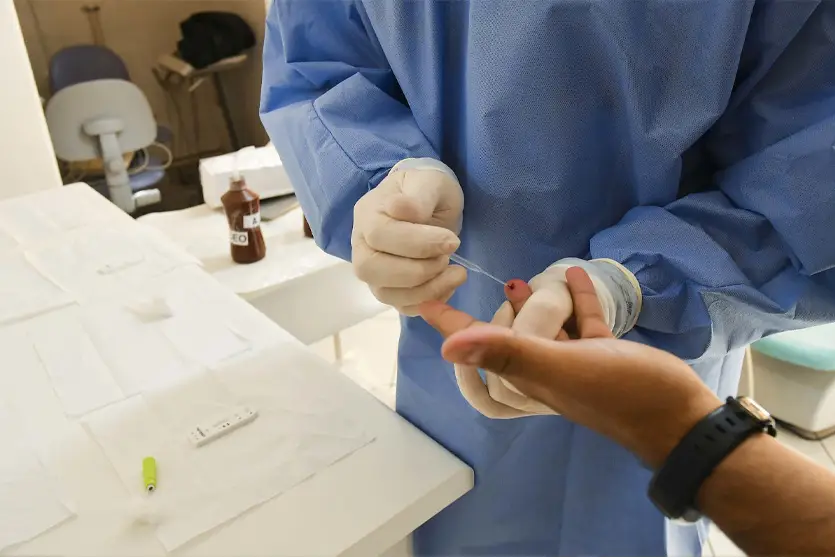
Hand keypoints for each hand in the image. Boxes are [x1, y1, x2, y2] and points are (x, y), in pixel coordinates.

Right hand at [352, 161, 465, 315]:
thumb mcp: (428, 182)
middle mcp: (361, 245)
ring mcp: (373, 270)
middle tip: (447, 258)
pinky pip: (403, 306)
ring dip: (426, 290)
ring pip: (385, 294)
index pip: (380, 235)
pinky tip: (448, 284)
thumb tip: (399, 208)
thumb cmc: (426, 188)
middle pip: (371, 269)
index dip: (417, 243)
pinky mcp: (390, 288)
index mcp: (367, 214)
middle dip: (417, 271)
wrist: (427, 200)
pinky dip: (429, 301)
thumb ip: (417, 197)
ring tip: (455, 273)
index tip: (452, 241)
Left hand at [420, 268, 720, 467]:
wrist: (681, 415)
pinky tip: (575, 273)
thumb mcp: (561, 368)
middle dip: (505, 314)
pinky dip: (575, 300)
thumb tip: (446, 347)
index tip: (426, 299)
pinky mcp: (603, 356)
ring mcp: (573, 366)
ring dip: (535, 303)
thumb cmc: (620, 391)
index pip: (475, 350)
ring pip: (542, 330)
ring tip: (532, 279)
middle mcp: (543, 374)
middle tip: (513, 290)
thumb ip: (508, 353)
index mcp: (525, 379)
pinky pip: (580, 324)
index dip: (450, 325)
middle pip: (506, 340)